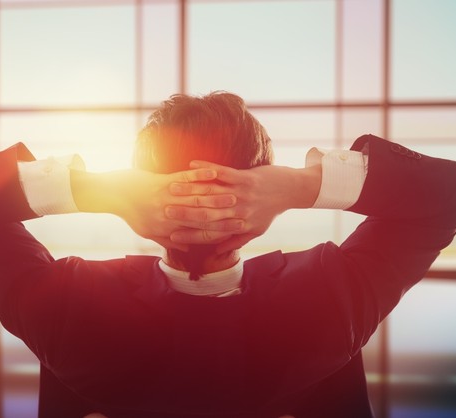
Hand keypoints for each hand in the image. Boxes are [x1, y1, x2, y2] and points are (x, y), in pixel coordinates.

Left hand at [87, 168, 242, 250]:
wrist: (111, 194)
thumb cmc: (130, 213)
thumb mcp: (147, 231)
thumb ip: (166, 240)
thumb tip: (184, 249)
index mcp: (167, 230)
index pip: (198, 232)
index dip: (218, 231)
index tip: (235, 228)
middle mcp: (169, 216)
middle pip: (202, 216)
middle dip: (223, 213)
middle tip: (241, 213)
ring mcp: (166, 198)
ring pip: (197, 198)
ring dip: (217, 195)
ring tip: (235, 193)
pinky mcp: (162, 182)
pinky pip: (185, 178)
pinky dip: (200, 174)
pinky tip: (214, 172)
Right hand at [165, 161, 320, 252]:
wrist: (291, 190)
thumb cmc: (270, 210)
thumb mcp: (255, 230)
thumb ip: (235, 241)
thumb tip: (216, 253)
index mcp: (239, 226)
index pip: (210, 234)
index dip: (191, 235)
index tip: (172, 235)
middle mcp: (239, 212)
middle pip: (207, 216)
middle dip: (184, 214)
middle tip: (164, 211)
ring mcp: (242, 194)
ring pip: (211, 194)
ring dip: (190, 190)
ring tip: (171, 188)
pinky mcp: (246, 178)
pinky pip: (223, 173)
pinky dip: (206, 169)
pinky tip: (190, 164)